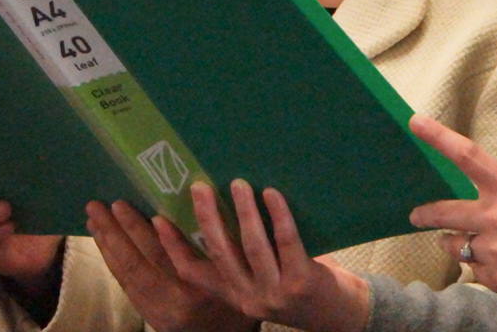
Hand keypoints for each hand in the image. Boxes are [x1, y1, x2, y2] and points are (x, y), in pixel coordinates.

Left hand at [86, 200, 251, 331]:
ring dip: (107, 245)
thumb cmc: (236, 304)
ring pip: (125, 275)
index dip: (138, 231)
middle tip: (97, 205)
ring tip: (93, 218)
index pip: (159, 257)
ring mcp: (155, 313)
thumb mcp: (232, 276)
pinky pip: (125, 285)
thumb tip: (199, 203)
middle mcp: (168, 305)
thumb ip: (216, 248)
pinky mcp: (149, 316)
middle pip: (135, 264)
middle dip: (115, 232)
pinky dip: (112, 261)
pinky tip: (104, 243)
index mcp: (191, 292)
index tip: (122, 205)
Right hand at [157, 180, 367, 331]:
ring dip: (243, 211)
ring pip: (252, 246)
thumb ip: (243, 258)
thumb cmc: (298, 284)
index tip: (156, 220)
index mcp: (234, 296)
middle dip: (207, 218)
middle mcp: (249, 299)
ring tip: (237, 183)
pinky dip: (278, 215)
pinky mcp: (301, 283)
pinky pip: (287, 242)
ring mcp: (275, 293)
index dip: (173, 248)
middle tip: (199, 187)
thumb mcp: (263, 279)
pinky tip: (271, 194)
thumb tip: (220, 204)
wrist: (340, 314)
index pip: (194, 274)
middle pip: (220, 254)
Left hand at [405, 116, 496, 304]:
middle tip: (416, 215)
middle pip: (444, 213)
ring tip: (470, 245)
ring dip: (458, 244)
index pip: (467, 156)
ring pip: (457, 247)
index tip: (415, 122)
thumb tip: (485, 203)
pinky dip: (485, 269)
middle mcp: (495, 218)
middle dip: (425, 215)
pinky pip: (477, 273)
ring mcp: (494, 251)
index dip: (438, 137)